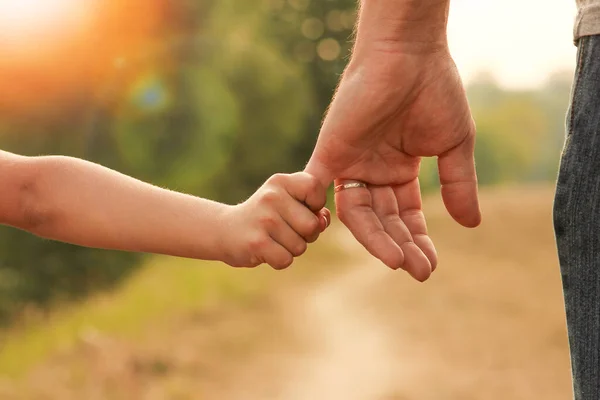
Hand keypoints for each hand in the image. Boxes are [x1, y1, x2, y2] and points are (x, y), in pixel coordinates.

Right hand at [221, 172, 329, 269]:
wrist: (224, 230)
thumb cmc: (266, 217)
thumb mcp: (286, 202)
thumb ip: (312, 208)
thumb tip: (322, 221)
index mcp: (281, 181)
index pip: (315, 188)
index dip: (315, 205)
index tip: (299, 209)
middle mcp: (272, 196)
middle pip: (312, 225)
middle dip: (305, 235)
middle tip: (285, 230)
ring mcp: (264, 219)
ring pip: (300, 246)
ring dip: (290, 249)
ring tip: (272, 238)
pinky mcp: (257, 243)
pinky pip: (286, 260)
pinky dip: (279, 260)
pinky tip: (265, 250)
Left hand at [306, 49, 480, 281]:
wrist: (409, 54)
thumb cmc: (435, 91)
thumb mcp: (454, 146)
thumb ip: (458, 185)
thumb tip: (471, 225)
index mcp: (399, 170)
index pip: (405, 216)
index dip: (418, 241)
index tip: (430, 266)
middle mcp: (373, 171)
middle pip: (383, 220)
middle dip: (400, 246)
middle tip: (418, 271)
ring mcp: (350, 164)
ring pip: (357, 214)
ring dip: (376, 239)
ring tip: (398, 261)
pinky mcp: (328, 152)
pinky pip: (316, 189)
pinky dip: (317, 212)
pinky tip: (337, 238)